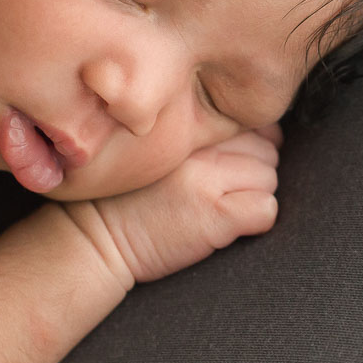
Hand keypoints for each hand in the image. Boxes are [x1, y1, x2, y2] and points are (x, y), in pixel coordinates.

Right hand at [90, 123, 281, 283]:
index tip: (235, 165)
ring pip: (269, 179)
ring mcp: (209, 179)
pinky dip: (256, 220)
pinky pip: (265, 210)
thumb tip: (257, 137)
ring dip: (255, 196)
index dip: (251, 147)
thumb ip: (198, 139)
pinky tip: (229, 226)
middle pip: (266, 151)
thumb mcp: (158, 151)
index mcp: (188, 128)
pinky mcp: (216, 215)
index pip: (250, 125)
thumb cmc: (125, 198)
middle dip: (254, 173)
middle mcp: (201, 147)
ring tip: (223, 209)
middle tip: (227, 193)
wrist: (94, 237)